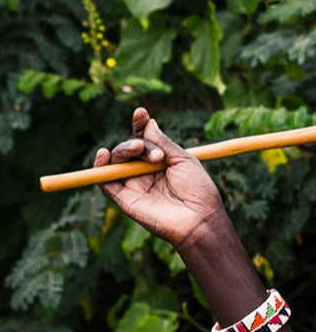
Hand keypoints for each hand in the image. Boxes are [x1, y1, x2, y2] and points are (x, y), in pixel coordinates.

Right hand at [94, 108, 228, 248]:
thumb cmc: (198, 190)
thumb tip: (148, 124)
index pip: (144, 139)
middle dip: (136, 142)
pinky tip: (103, 155)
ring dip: (122, 150)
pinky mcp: (124, 199)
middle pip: (129, 149)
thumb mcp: (184, 160)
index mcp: (161, 161)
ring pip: (116, 161)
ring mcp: (133, 184)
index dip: (139, 125)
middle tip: (154, 152)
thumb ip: (163, 143)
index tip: (140, 112)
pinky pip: (105, 182)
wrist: (199, 218)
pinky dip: (99, 168)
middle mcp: (145, 171)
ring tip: (136, 148)